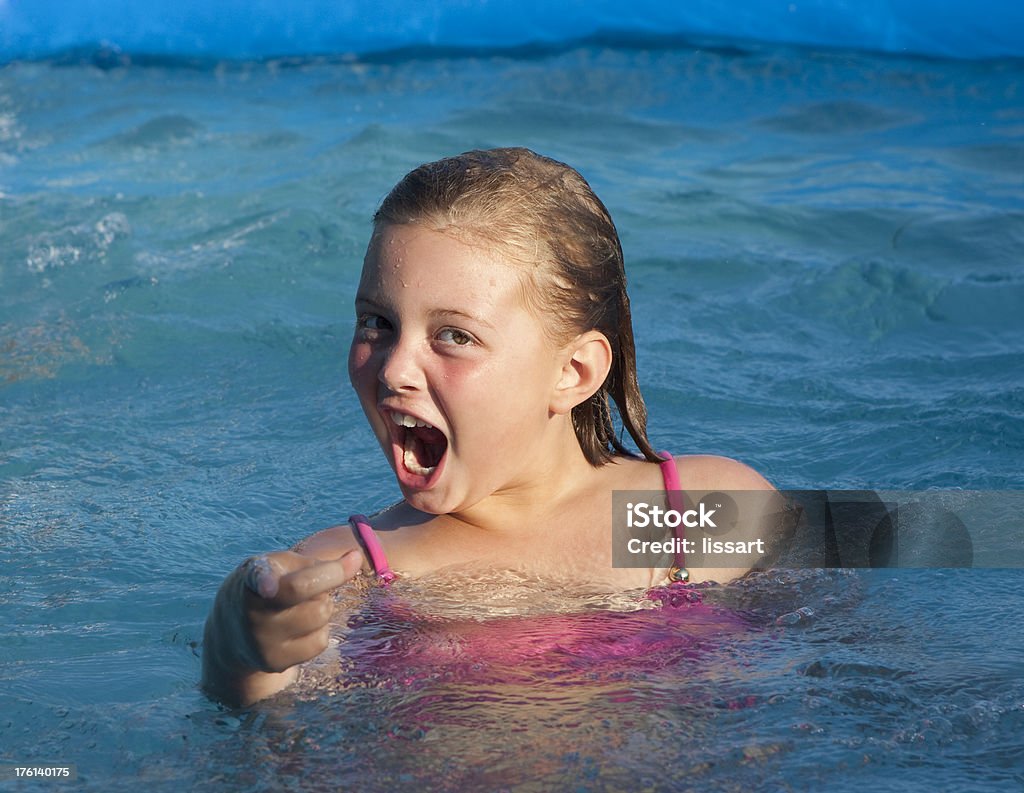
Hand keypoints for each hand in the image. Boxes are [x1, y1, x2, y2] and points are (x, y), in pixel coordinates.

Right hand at [202, 549, 362, 704]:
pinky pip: (320, 641)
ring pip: (322, 616)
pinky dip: (319, 630)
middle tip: (310, 585)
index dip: (265, 581)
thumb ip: (314, 561)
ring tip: (301, 606)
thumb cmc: (269, 586)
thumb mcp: (280, 564)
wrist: (232, 632)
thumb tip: (355, 560)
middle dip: (327, 585)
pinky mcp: (275, 662)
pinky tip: (299, 628)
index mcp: (252, 578)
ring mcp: (262, 641)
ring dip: (323, 606)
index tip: (268, 587)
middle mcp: (252, 611)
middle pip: (314, 597)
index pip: (262, 577)